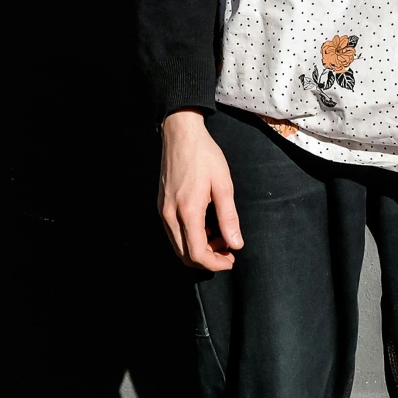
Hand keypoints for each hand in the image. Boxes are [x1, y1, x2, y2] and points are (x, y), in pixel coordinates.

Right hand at [159, 110, 243, 271]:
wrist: (181, 133)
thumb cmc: (204, 155)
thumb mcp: (223, 184)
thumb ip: (229, 217)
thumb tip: (236, 244)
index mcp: (187, 211)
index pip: (197, 254)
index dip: (215, 263)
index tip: (230, 259)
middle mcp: (170, 215)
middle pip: (185, 255)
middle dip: (207, 259)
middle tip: (227, 250)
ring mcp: (163, 210)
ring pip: (178, 246)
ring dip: (198, 248)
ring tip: (219, 236)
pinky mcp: (162, 205)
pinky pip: (174, 232)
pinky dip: (190, 237)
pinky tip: (205, 225)